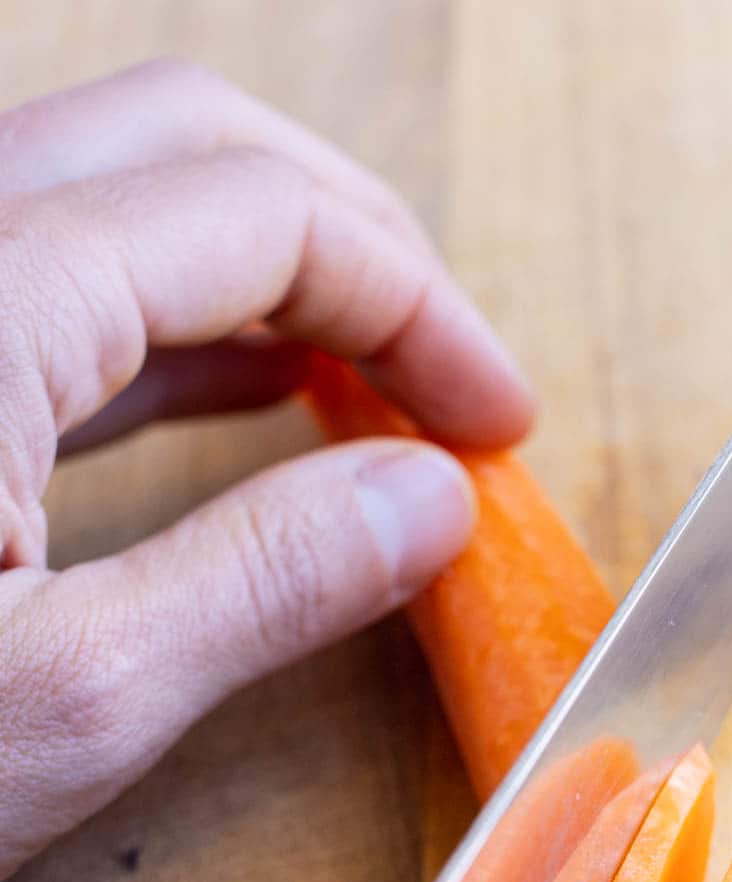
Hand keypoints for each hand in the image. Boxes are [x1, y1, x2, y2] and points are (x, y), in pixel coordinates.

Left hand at [0, 57, 535, 880]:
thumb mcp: (68, 704)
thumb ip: (267, 578)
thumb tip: (428, 499)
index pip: (261, 213)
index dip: (416, 304)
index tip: (499, 423)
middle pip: (190, 146)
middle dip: (353, 248)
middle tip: (453, 383)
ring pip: (117, 197)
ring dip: (269, 271)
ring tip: (380, 389)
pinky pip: (52, 283)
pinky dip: (175, 324)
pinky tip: (249, 391)